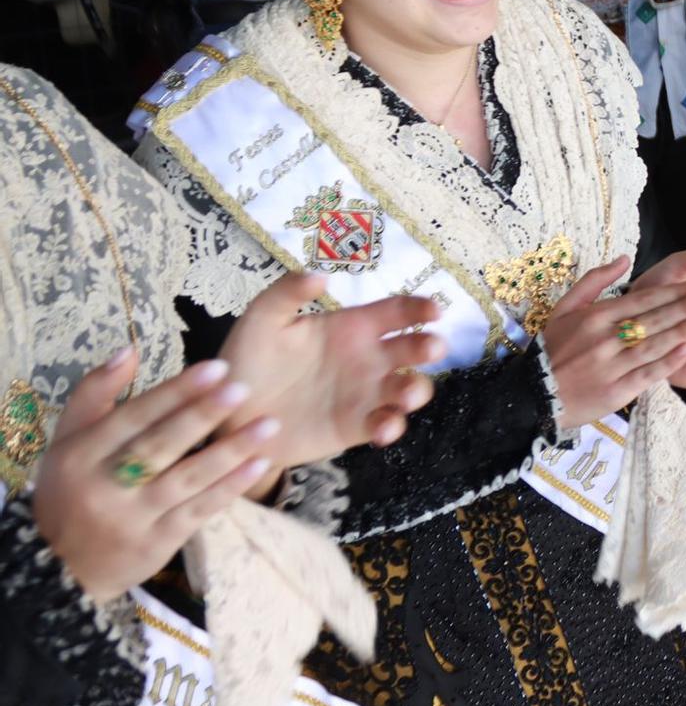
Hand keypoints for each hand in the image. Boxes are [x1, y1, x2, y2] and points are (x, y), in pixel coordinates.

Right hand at [31, 349, 279, 602]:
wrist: (59, 567)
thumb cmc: (71, 489)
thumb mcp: (69, 441)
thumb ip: (95, 393)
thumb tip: (129, 350)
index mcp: (80, 455)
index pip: (133, 417)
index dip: (174, 391)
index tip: (215, 367)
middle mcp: (104, 486)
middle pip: (159, 446)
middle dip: (202, 415)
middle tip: (242, 388)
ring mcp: (133, 517)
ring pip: (187, 479)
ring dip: (230, 451)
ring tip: (268, 424)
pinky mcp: (157, 542)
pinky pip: (200, 510)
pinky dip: (230, 487)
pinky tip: (260, 464)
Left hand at [217, 273, 444, 491]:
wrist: (231, 413)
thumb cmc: (249, 359)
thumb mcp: (261, 319)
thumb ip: (286, 292)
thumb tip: (321, 276)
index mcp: (352, 327)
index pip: (396, 311)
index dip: (420, 307)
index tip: (434, 310)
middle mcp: (368, 358)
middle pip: (414, 349)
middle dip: (430, 347)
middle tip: (432, 348)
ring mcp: (366, 394)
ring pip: (411, 388)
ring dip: (417, 390)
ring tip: (404, 397)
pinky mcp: (358, 427)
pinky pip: (388, 425)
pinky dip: (392, 426)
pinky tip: (380, 429)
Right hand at [541, 256, 685, 429]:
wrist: (534, 394)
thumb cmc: (554, 348)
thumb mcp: (565, 308)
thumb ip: (595, 280)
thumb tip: (625, 258)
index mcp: (595, 316)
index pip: (642, 299)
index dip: (673, 292)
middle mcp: (604, 339)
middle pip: (653, 320)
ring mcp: (611, 366)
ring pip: (654, 345)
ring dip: (683, 331)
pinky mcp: (616, 391)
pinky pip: (647, 373)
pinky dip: (669, 362)